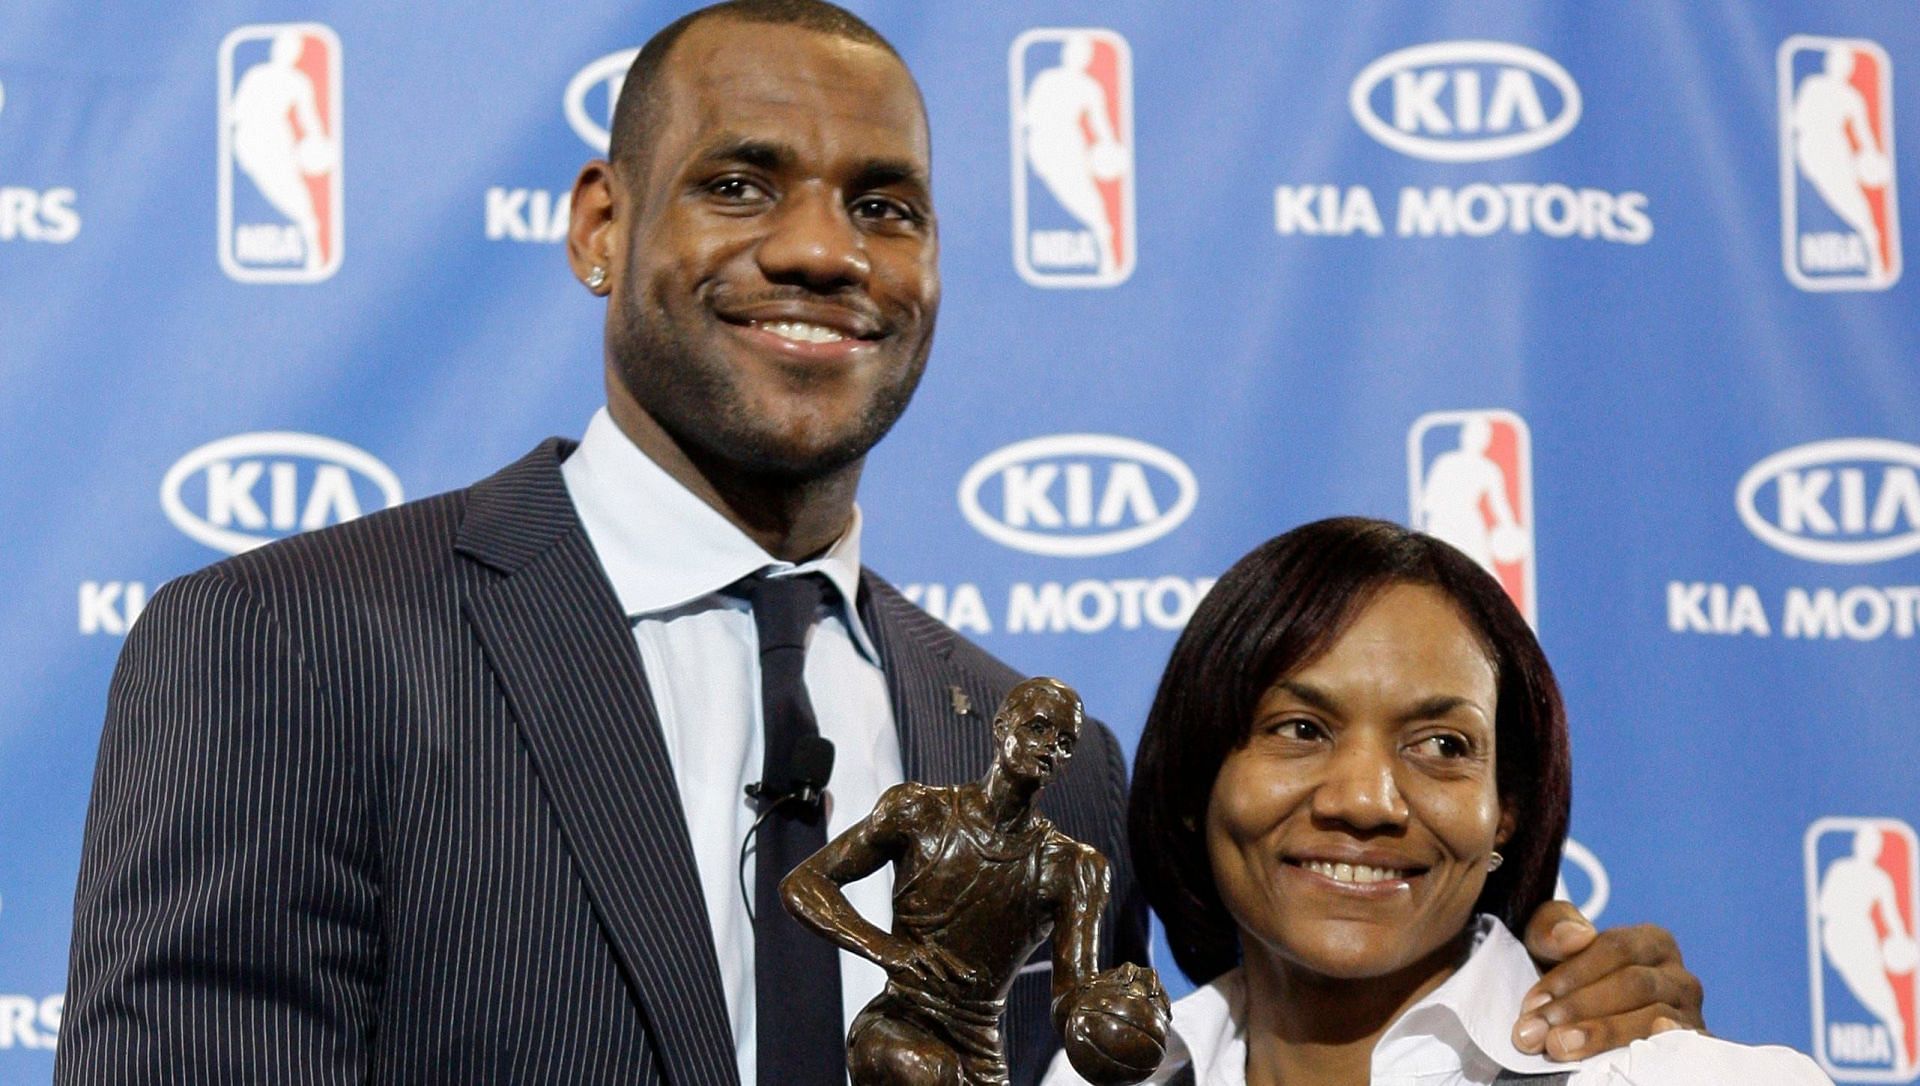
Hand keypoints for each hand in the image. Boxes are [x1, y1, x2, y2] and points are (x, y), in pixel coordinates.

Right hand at [876, 938, 979, 989]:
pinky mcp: (904, 959)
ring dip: (938, 972)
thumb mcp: (912, 961)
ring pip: (930, 964)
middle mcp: (924, 952)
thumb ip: (923, 968)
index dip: (961, 967)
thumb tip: (932, 980)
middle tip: (969, 978)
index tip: (973, 974)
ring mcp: (914, 955)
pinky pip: (912, 967)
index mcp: (928, 951)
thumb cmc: (895, 954)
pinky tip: (924, 979)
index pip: (948, 959)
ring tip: (947, 981)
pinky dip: (919, 972)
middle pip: (944, 961)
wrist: (878, 944)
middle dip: (957, 970)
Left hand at [1513, 900, 1704, 1060]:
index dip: (1571, 975)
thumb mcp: (1553, 948)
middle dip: (1580, 1008)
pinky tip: (1637, 1055)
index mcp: (1652, 942)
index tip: (1534, 1003)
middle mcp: (1679, 976)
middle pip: (1634, 984)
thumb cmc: (1573, 979)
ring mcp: (1690, 1014)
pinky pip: (1685, 1048)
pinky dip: (1663, 1049)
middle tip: (1537, 1033)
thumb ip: (1552, 929)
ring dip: (1602, 1033)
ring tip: (1560, 1046)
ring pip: (1654, 1017)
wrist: (1590, 1021)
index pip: (1615, 948)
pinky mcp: (1694, 1047)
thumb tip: (1575, 935)